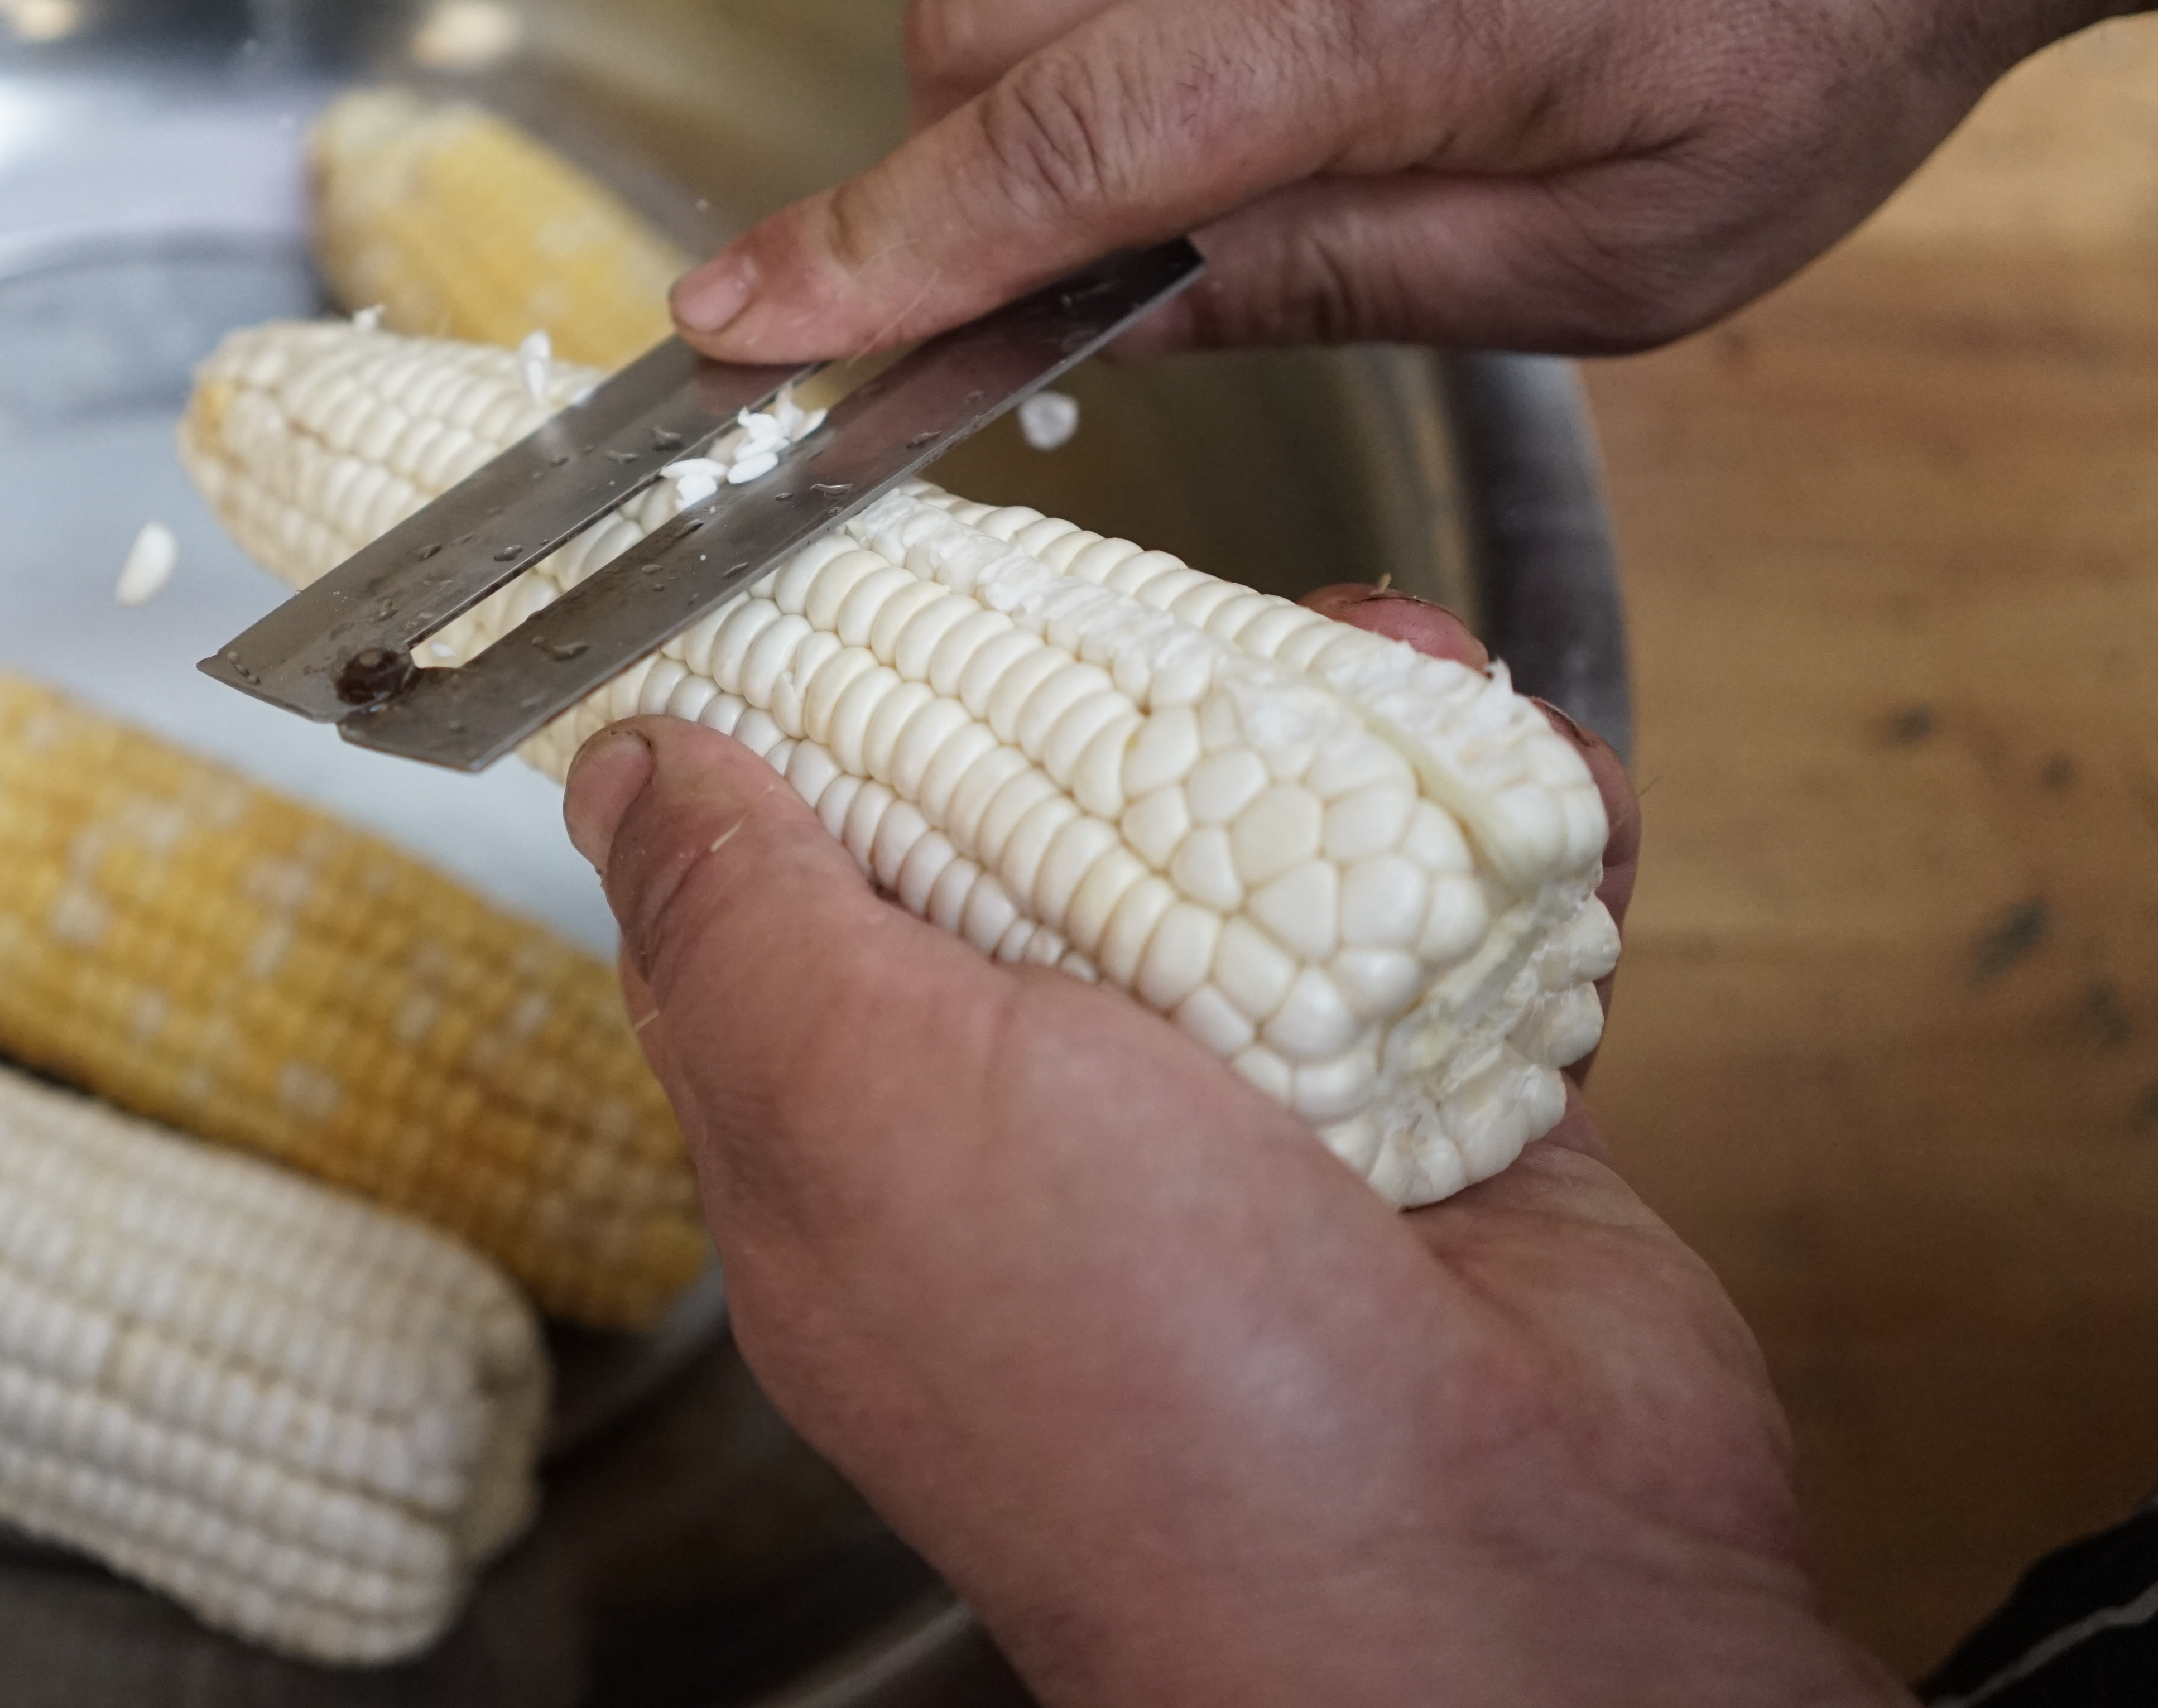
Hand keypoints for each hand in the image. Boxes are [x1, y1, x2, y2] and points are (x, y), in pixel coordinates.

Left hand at [564, 589, 1903, 1706]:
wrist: (1488, 1596)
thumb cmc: (1137, 1379)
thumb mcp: (857, 1099)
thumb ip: (738, 923)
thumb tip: (626, 771)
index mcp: (861, 1136)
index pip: (790, 887)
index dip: (817, 718)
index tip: (871, 561)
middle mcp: (1041, 1130)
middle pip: (1040, 834)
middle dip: (1110, 695)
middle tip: (1173, 595)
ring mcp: (1249, 1127)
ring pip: (1263, 853)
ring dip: (1335, 735)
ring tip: (1392, 655)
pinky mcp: (1439, 1122)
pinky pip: (1458, 925)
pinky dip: (1509, 835)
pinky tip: (1531, 773)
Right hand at [666, 0, 2131, 361]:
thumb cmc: (1821, 24)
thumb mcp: (1616, 255)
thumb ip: (1337, 277)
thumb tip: (1109, 310)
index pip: (1051, 145)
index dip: (871, 253)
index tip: (729, 324)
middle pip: (973, 21)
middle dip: (950, 168)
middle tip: (1046, 273)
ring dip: (1056, 69)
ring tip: (1229, 135)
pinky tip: (1284, 14)